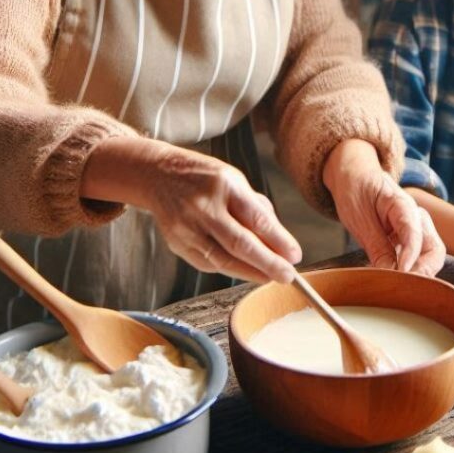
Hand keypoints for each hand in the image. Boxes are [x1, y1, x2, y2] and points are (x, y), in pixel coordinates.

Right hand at [137, 144, 301, 283]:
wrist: (158, 175)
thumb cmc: (205, 179)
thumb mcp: (236, 181)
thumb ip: (257, 210)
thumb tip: (281, 243)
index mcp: (224, 185)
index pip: (256, 218)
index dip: (278, 240)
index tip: (295, 255)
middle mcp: (204, 207)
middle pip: (240, 243)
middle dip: (267, 263)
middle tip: (288, 275)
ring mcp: (187, 227)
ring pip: (223, 259)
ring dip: (250, 272)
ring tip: (271, 277)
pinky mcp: (177, 244)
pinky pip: (208, 263)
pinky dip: (230, 269)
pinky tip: (246, 270)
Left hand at [324, 141, 444, 274]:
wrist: (354, 177)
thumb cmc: (356, 191)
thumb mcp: (359, 218)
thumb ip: (376, 246)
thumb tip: (389, 276)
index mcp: (402, 204)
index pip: (414, 231)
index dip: (410, 254)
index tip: (401, 272)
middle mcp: (416, 217)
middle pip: (434, 249)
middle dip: (424, 271)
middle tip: (404, 287)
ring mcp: (416, 229)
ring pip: (431, 257)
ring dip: (419, 275)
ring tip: (399, 287)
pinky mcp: (410, 240)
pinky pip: (418, 259)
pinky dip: (411, 273)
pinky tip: (395, 280)